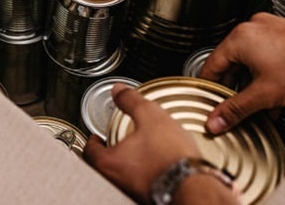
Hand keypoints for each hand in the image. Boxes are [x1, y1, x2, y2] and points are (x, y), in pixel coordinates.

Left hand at [84, 84, 200, 201]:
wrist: (195, 186)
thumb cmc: (171, 157)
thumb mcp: (150, 116)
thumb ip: (131, 101)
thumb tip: (119, 90)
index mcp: (109, 163)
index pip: (89, 152)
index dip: (92, 141)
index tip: (95, 137)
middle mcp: (117, 182)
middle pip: (103, 167)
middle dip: (109, 154)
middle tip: (115, 143)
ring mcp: (132, 192)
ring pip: (122, 177)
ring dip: (126, 165)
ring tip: (137, 154)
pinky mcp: (149, 197)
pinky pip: (140, 185)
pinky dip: (143, 175)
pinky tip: (156, 168)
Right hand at [200, 13, 284, 133]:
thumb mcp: (265, 95)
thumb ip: (236, 110)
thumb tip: (217, 120)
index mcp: (240, 38)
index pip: (211, 66)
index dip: (209, 89)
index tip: (209, 101)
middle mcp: (252, 28)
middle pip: (232, 64)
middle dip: (236, 89)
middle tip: (236, 107)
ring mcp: (270, 29)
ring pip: (251, 61)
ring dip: (253, 84)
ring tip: (261, 105)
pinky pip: (266, 55)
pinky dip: (267, 74)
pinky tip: (276, 93)